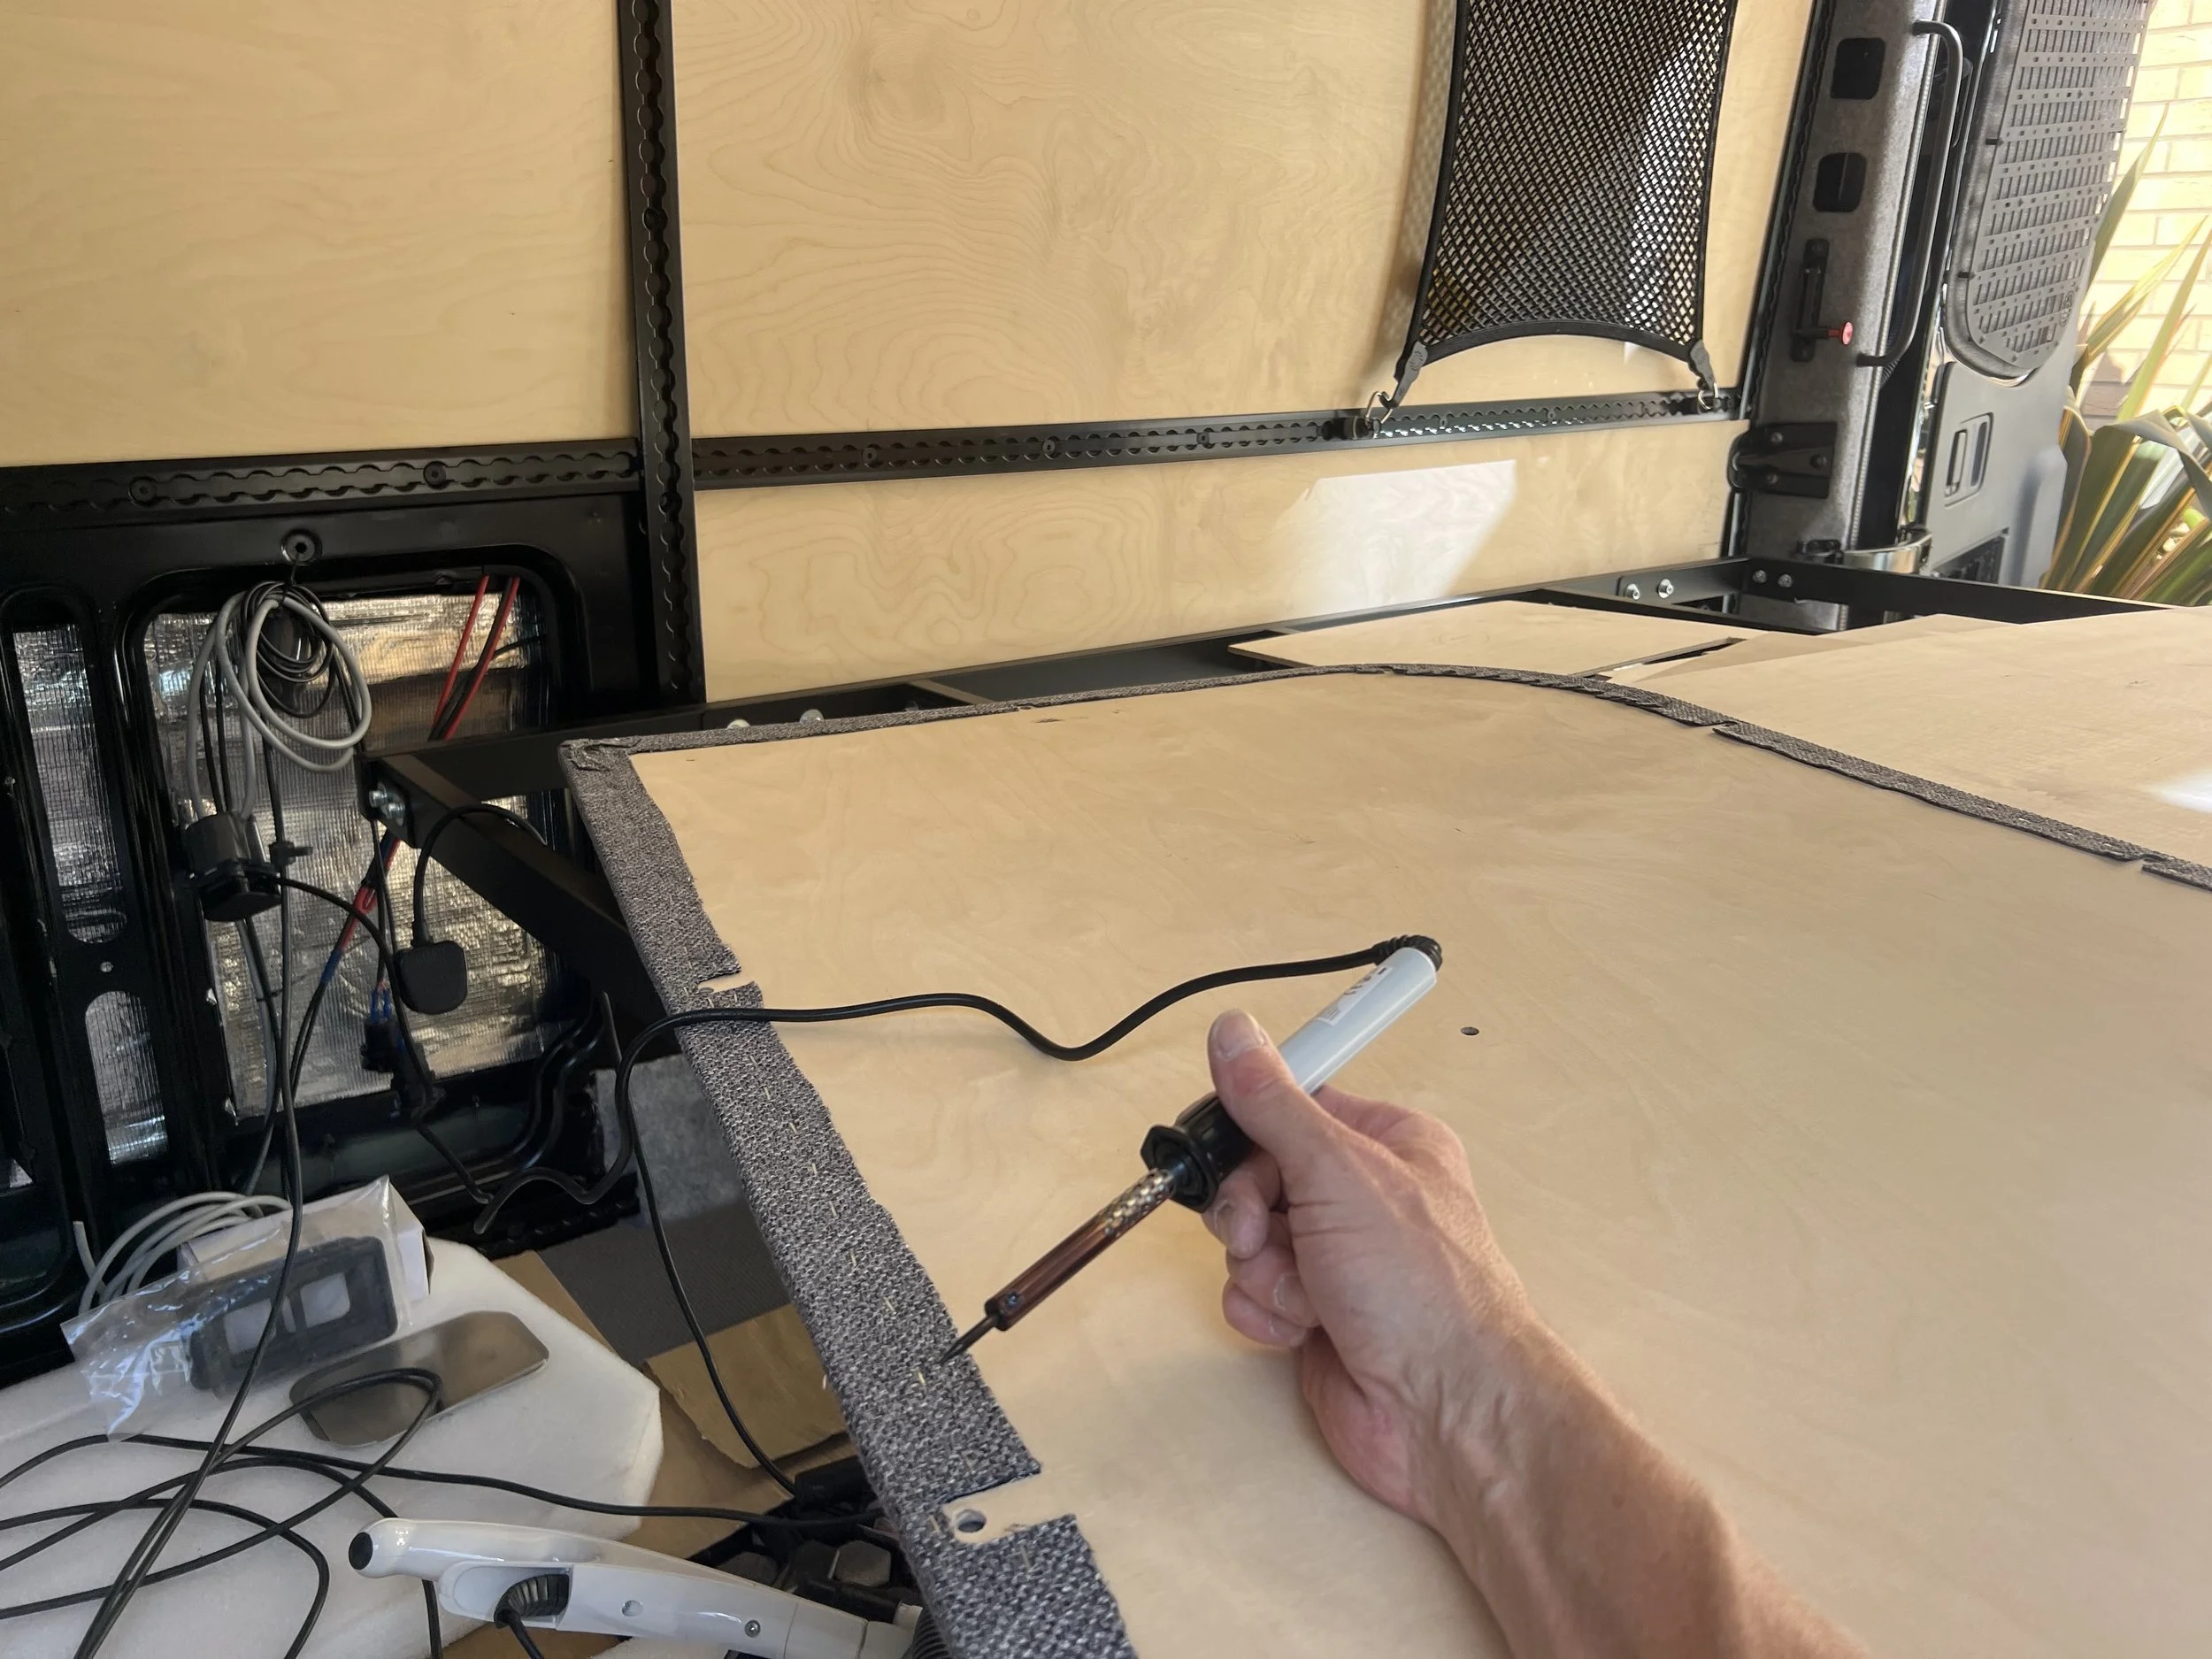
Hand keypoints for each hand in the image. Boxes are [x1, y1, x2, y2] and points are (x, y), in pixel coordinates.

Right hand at [1202, 1008, 1535, 1527]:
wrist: (1444, 1410)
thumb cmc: (1417, 1282)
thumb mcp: (1339, 1172)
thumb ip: (1274, 1104)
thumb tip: (1232, 1029)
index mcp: (1387, 1144)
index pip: (1295, 1107)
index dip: (1254, 1127)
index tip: (1224, 1140)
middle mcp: (1363, 1198)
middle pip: (1259, 1174)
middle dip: (1249, 1209)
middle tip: (1262, 1233)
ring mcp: (1338, 1261)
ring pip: (1250, 1238)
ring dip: (1260, 1268)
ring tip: (1302, 1296)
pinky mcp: (1315, 1317)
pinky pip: (1253, 1293)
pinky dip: (1264, 1311)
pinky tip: (1299, 1331)